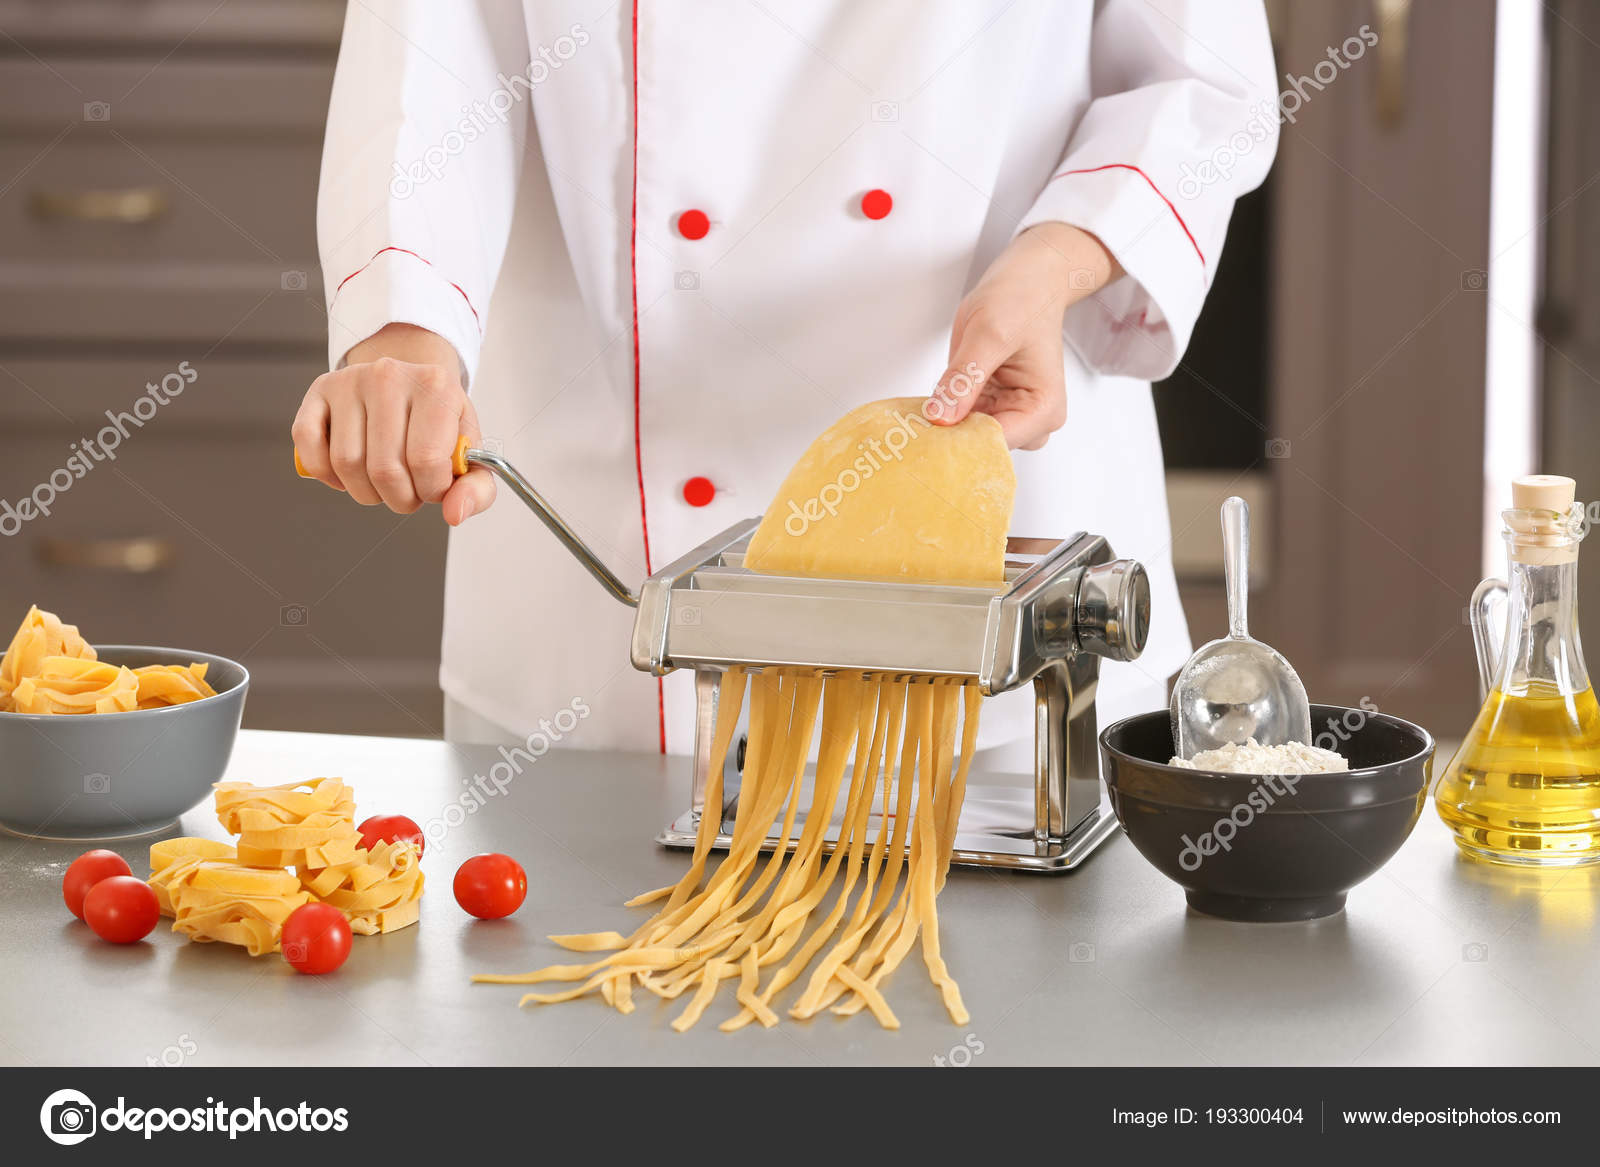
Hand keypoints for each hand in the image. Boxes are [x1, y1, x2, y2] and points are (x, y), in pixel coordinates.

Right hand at [290, 323, 494, 524]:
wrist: (411, 385)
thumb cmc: (439, 424)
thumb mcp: (469, 452)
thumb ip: (476, 489)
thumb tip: (455, 514)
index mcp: (436, 385)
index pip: (426, 462)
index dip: (430, 491)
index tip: (434, 487)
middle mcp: (390, 375)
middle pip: (384, 469)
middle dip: (399, 498)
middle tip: (408, 491)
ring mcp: (351, 380)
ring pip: (346, 463)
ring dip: (365, 492)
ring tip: (383, 482)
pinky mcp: (319, 390)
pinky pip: (309, 446)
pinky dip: (326, 474)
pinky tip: (347, 474)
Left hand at [932, 222, 1119, 449]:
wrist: (1029, 280)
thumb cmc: (1022, 299)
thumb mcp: (988, 334)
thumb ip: (964, 379)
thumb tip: (940, 417)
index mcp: (1043, 408)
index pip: (996, 444)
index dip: (959, 443)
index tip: (923, 439)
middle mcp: (1032, 419)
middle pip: (983, 447)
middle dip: (950, 438)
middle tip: (913, 430)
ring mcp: (1011, 413)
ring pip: (970, 437)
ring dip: (944, 428)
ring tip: (918, 417)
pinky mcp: (991, 404)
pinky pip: (963, 421)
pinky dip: (944, 415)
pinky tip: (928, 406)